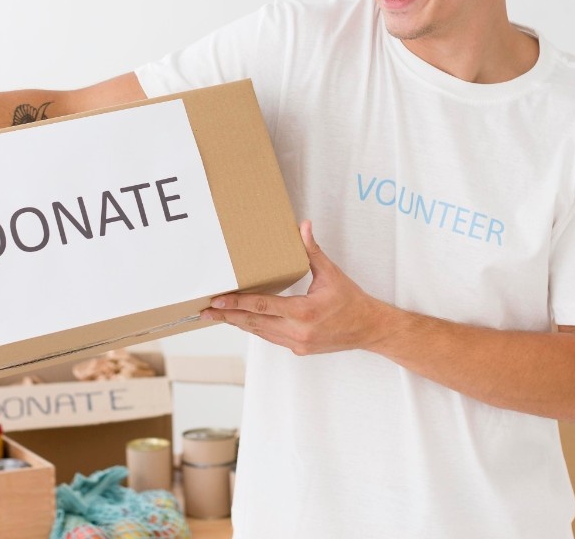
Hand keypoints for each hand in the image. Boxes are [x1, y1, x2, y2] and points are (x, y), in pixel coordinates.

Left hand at [199, 220, 390, 354]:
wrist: (369, 329)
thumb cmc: (351, 300)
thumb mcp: (331, 273)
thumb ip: (312, 251)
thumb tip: (303, 226)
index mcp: (305, 312)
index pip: (263, 306)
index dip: (237, 304)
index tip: (217, 301)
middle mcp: (298, 331)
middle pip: (254, 323)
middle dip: (227, 317)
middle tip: (204, 312)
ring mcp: (297, 344)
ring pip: (260, 332)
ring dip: (238, 323)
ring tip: (216, 317)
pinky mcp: (298, 349)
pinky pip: (270, 337)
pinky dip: (255, 328)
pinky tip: (242, 321)